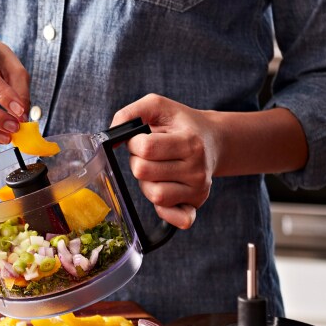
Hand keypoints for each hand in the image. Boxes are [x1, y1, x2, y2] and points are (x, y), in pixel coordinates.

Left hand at [110, 94, 219, 228]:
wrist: (213, 139)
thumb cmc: (181, 123)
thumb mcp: (157, 106)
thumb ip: (129, 113)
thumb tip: (112, 136)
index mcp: (189, 142)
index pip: (146, 149)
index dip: (134, 143)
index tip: (141, 139)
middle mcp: (197, 169)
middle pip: (144, 173)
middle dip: (138, 161)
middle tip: (149, 155)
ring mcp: (199, 189)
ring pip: (155, 195)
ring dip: (146, 183)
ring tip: (156, 169)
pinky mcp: (197, 204)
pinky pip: (179, 220)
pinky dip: (165, 211)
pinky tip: (163, 191)